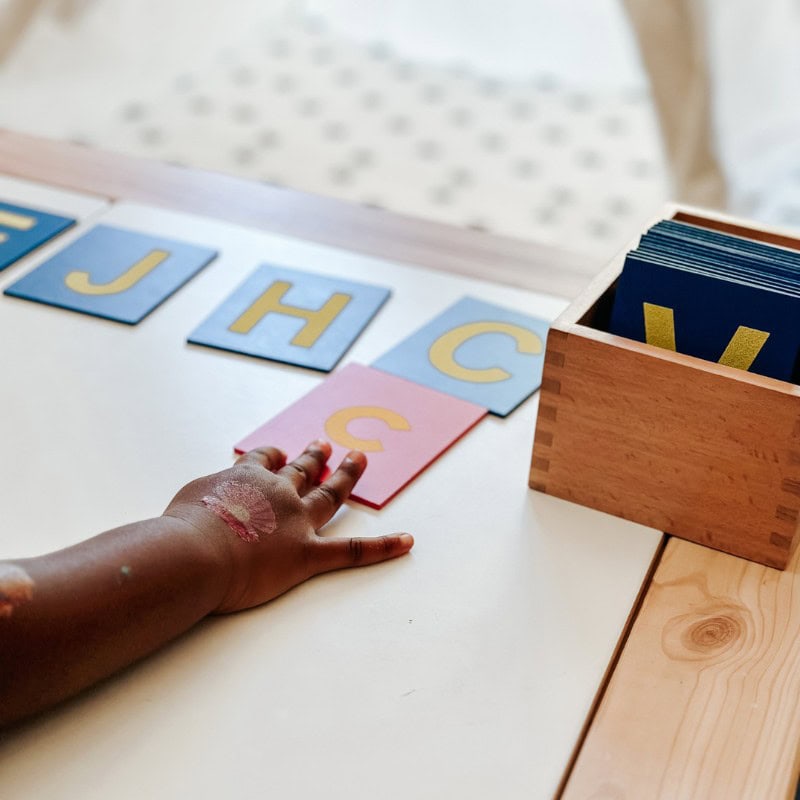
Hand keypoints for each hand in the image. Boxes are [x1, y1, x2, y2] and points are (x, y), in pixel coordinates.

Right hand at [163, 441, 413, 612]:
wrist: (194, 552)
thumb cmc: (182, 528)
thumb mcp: (189, 498)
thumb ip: (207, 496)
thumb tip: (209, 502)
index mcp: (247, 478)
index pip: (265, 460)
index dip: (274, 455)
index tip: (281, 452)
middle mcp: (278, 492)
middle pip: (303, 470)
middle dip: (315, 457)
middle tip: (325, 445)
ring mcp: (296, 521)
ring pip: (329, 495)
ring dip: (346, 477)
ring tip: (358, 459)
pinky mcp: (308, 554)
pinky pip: (351, 552)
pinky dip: (383, 548)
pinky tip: (406, 541)